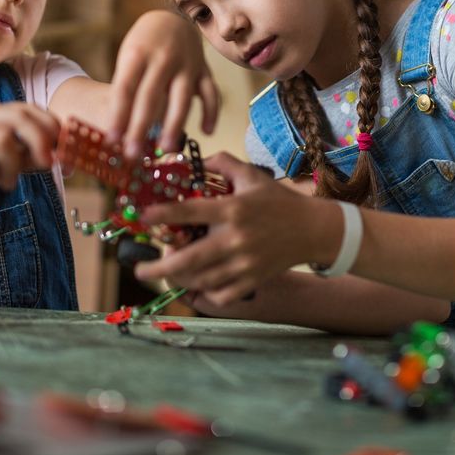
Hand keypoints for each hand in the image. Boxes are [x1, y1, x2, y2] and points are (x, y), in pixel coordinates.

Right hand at [0, 102, 58, 218]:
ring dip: (13, 165)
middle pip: (18, 118)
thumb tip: (59, 153)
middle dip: (39, 142)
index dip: (50, 126)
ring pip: (2, 139)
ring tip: (7, 182)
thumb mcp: (3, 166)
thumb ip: (27, 156)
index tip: (60, 150)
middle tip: (45, 165)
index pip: (27, 108)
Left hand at [106, 10, 219, 157]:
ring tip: (166, 149)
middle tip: (132, 154)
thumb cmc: (144, 46)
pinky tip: (206, 131)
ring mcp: (187, 63)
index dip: (118, 115)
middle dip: (140, 127)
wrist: (173, 19)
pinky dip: (211, 112)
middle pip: (150, 97)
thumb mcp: (128, 58)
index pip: (125, 89)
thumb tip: (119, 129)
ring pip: (182, 97)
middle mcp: (163, 58)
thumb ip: (127, 88)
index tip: (112, 140)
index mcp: (137, 54)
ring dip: (174, 124)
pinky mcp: (204, 69)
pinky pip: (210, 92)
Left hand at [133, 153, 321, 305]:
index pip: (189, 212)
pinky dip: (204, 292)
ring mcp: (244, 264)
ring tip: (169, 272)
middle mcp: (235, 239)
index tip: (142, 217)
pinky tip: (199, 283)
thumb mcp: (253, 175)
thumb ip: (224, 163)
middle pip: (187, 260)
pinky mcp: (252, 281)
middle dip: (158, 267)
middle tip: (140, 269)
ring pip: (200, 281)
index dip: (161, 215)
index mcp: (233, 209)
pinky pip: (220, 295)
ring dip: (178, 279)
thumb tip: (197, 159)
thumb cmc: (280, 202)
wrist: (313, 230)